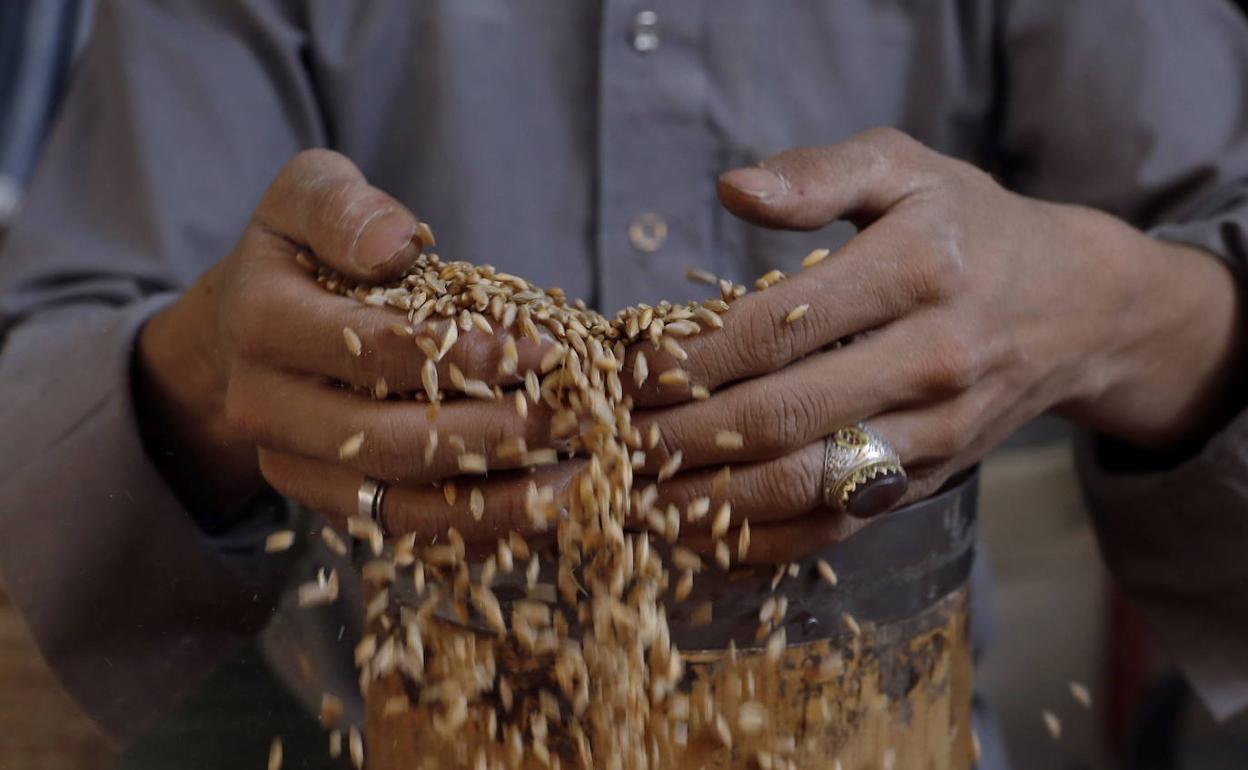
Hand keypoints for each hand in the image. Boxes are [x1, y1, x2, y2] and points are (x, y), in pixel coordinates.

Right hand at [137, 150, 559, 541]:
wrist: (246, 329)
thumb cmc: (302, 252)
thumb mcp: (309, 195)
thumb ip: (344, 206)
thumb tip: (396, 244)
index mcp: (261, 323)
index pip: (378, 350)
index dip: (470, 353)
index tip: (549, 350)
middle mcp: (264, 409)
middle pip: (388, 442)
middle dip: (492, 434)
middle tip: (574, 420)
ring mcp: (293, 469)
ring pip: (397, 508)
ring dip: (493, 505)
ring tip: (576, 482)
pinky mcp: (327, 505)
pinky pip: (405, 533)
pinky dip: (476, 533)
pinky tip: (541, 511)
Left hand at [628, 127, 1244, 559]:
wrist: (1075, 307)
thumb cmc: (968, 228)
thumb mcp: (906, 169)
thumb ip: (819, 173)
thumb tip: (729, 189)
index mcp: (919, 269)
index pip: (777, 325)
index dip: (689, 355)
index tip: (627, 368)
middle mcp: (934, 359)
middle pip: (781, 415)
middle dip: (680, 436)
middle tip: (611, 441)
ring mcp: (937, 432)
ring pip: (806, 485)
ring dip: (709, 501)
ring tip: (637, 496)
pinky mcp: (931, 480)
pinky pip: (839, 527)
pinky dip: (764, 540)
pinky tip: (702, 534)